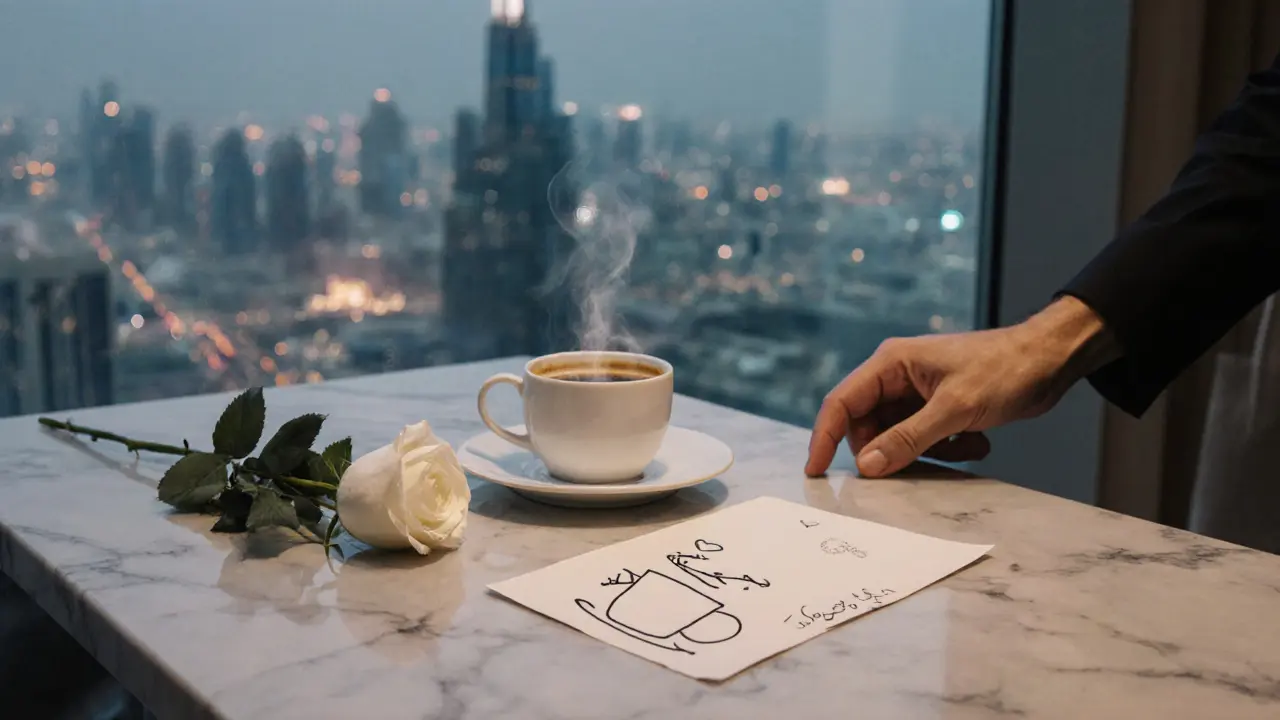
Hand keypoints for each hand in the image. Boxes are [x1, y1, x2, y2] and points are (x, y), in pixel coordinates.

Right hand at [805, 296, 1117, 477]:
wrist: (1050, 360)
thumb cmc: (1005, 369)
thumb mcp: (954, 409)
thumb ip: (908, 439)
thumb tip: (867, 466)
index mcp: (891, 364)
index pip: (841, 403)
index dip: (824, 438)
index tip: (815, 473)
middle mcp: (898, 377)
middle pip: (868, 428)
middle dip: (891, 452)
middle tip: (918, 464)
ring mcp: (918, 394)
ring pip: (897, 439)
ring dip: (925, 453)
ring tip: (962, 445)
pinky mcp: (938, 408)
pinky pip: (923, 441)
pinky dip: (946, 449)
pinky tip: (975, 441)